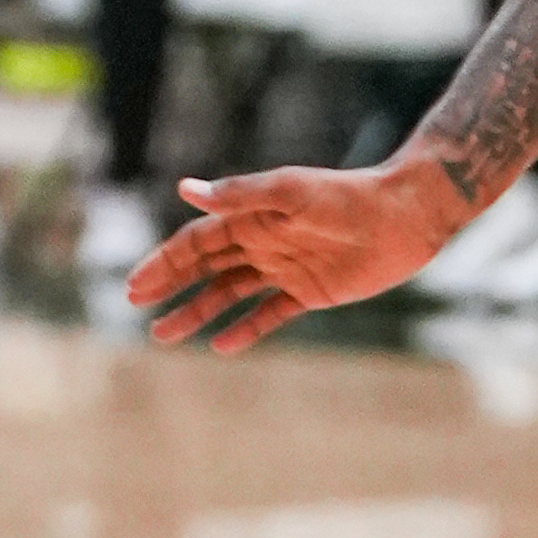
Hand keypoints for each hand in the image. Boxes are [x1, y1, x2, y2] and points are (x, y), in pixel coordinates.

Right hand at [130, 151, 462, 350]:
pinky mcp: (311, 293)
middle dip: (170, 284)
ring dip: (197, 312)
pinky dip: (246, 330)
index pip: (197, 241)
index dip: (166, 261)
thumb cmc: (346, 197)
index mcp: (252, 217)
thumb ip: (240, 195)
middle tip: (134, 304)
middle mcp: (263, 242)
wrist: (403, 217)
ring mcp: (285, 269)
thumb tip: (185, 189)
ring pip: (229, 294)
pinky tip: (222, 347)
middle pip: (205, 267)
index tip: (136, 284)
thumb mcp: (290, 192)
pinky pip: (271, 314)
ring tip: (164, 336)